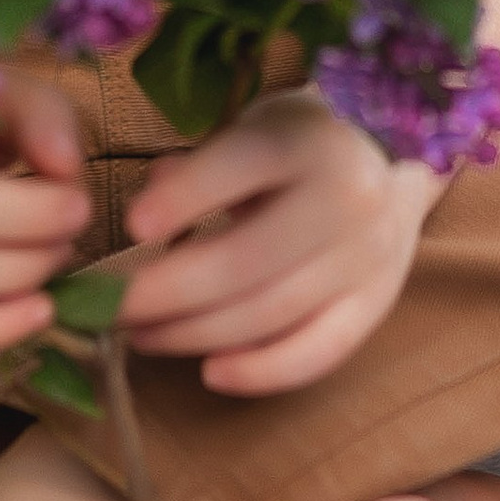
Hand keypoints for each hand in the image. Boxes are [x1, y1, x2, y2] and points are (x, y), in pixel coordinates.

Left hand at [115, 91, 439, 396]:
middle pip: (246, 261)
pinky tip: (210, 374)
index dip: (188, 197)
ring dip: (193, 334)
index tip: (130, 225)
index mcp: (311, 138)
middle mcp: (348, 197)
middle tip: (106, 306)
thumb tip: (150, 202)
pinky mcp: (377, 304)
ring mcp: (368, 257)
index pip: (245, 165)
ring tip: (139, 334)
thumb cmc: (299, 141)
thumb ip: (200, 163)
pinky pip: (317, 353)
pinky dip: (262, 373)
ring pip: (270, 314)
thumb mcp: (252, 126)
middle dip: (165, 291)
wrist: (393, 162)